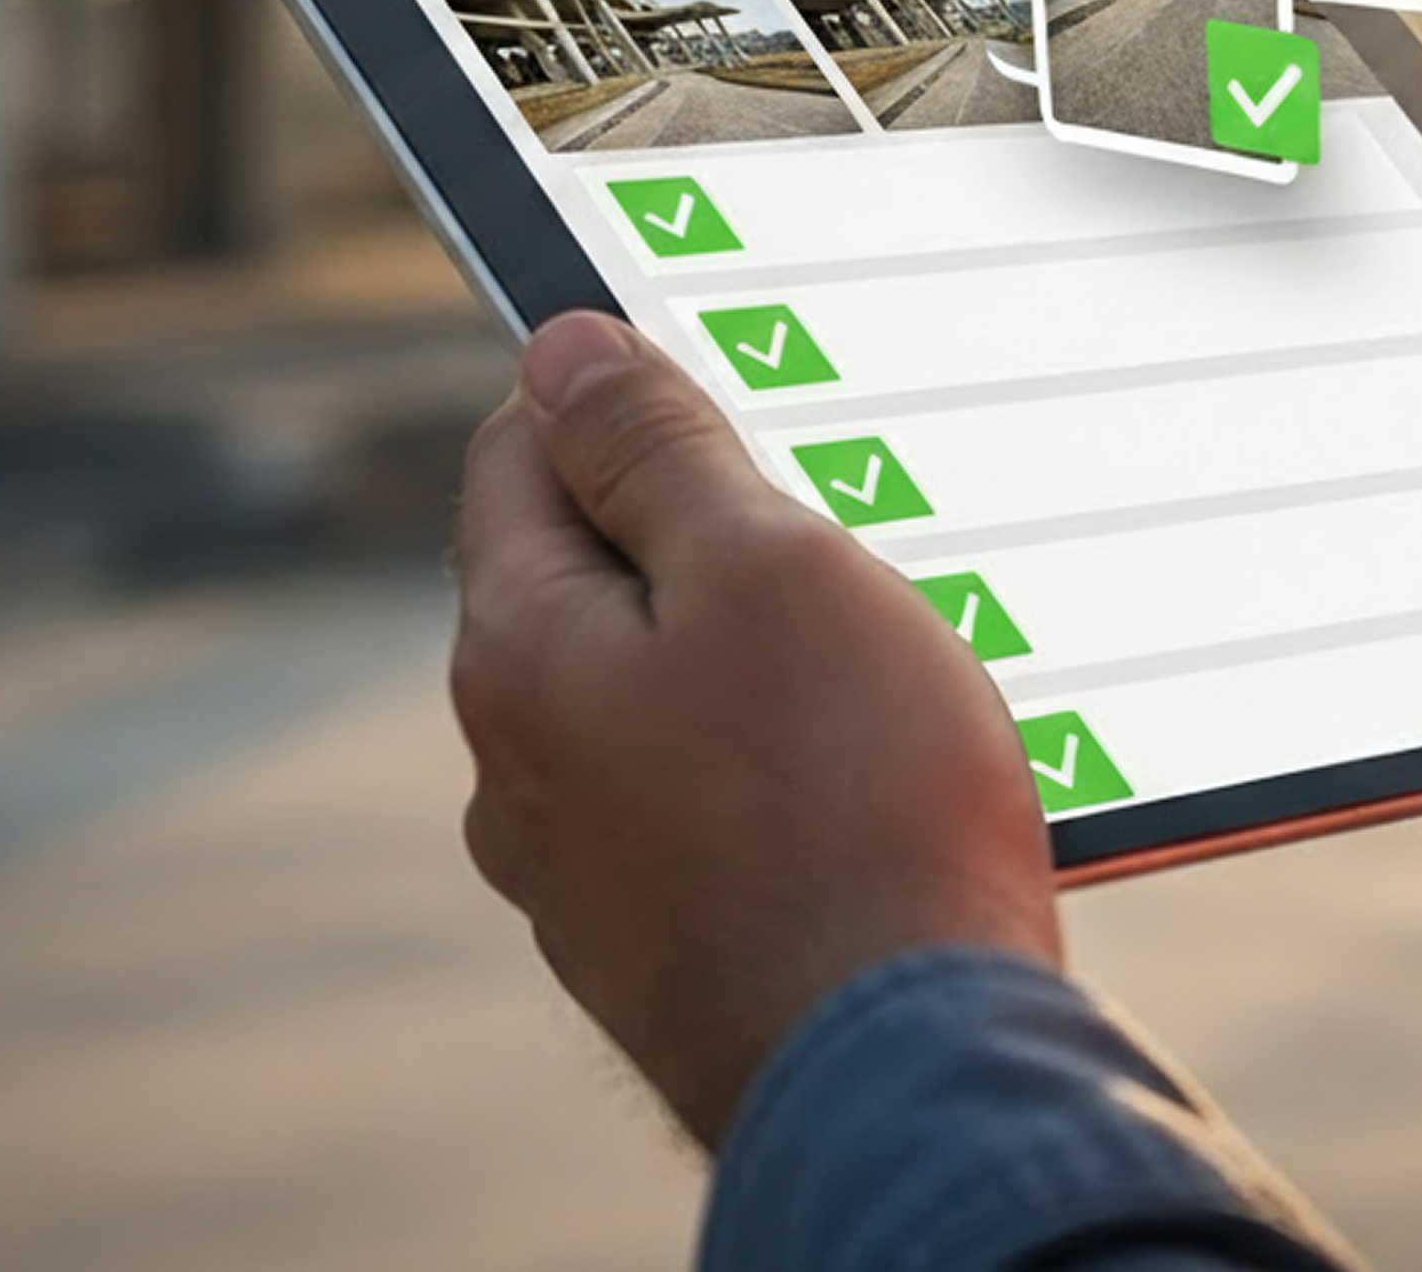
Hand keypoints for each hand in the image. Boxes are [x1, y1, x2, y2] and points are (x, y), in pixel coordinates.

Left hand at [451, 310, 1060, 1146]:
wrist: (905, 1073)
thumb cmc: (852, 806)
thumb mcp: (766, 565)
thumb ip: (655, 449)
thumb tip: (561, 348)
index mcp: (518, 653)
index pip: (516, 451)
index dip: (619, 394)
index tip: (730, 393)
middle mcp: (517, 771)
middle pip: (589, 577)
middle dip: (705, 534)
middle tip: (839, 536)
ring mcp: (587, 875)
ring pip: (657, 698)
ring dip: (750, 658)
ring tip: (881, 671)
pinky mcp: (667, 947)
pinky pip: (709, 803)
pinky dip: (778, 767)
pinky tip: (875, 783)